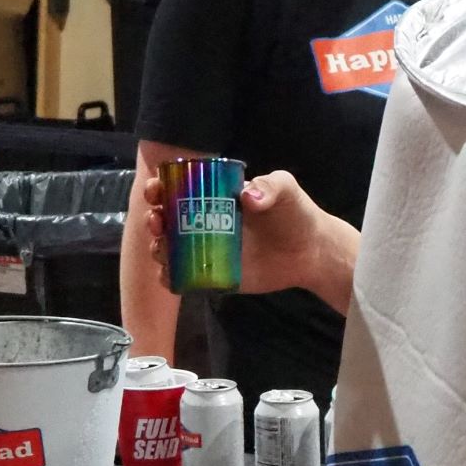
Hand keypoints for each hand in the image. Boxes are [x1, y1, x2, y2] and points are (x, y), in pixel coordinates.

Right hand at [142, 169, 336, 299]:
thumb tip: (248, 197)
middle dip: (153, 219)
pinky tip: (168, 276)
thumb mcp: (285, 189)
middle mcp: (206, 223)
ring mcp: (209, 250)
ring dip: (158, 248)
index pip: (178, 190)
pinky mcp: (217, 276)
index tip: (155, 190)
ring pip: (171, 249)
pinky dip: (171, 278)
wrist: (312, 251)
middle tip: (157, 221)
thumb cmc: (296, 214)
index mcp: (214, 197)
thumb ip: (270, 186)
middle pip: (166, 220)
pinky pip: (186, 278)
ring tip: (162, 248)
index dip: (160, 188)